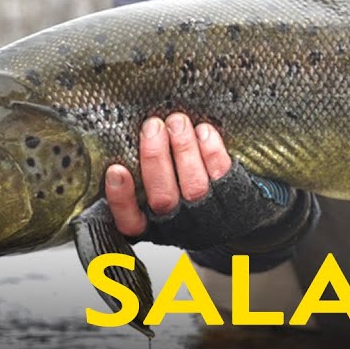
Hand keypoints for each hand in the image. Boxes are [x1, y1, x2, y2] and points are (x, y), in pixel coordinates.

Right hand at [103, 113, 316, 266]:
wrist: (232, 213)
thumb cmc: (182, 196)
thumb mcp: (153, 199)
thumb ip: (138, 181)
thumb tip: (119, 143)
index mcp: (151, 226)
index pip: (129, 221)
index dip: (121, 197)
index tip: (116, 170)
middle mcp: (177, 224)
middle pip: (163, 197)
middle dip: (155, 158)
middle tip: (152, 126)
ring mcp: (206, 213)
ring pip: (194, 184)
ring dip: (184, 149)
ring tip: (177, 122)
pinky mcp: (232, 197)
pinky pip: (222, 174)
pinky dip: (212, 150)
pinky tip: (203, 131)